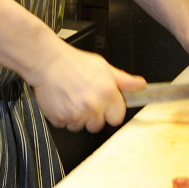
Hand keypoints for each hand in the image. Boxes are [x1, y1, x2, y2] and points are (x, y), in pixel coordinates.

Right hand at [30, 42, 146, 132]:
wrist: (47, 61)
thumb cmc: (74, 62)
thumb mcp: (103, 67)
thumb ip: (123, 80)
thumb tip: (141, 85)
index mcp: (107, 93)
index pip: (117, 117)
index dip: (110, 111)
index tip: (104, 105)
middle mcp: (93, 105)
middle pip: (98, 124)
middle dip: (93, 115)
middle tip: (84, 98)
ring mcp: (76, 114)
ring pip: (81, 126)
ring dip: (77, 117)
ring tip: (72, 98)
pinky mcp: (60, 118)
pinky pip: (65, 125)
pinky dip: (63, 117)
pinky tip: (62, 101)